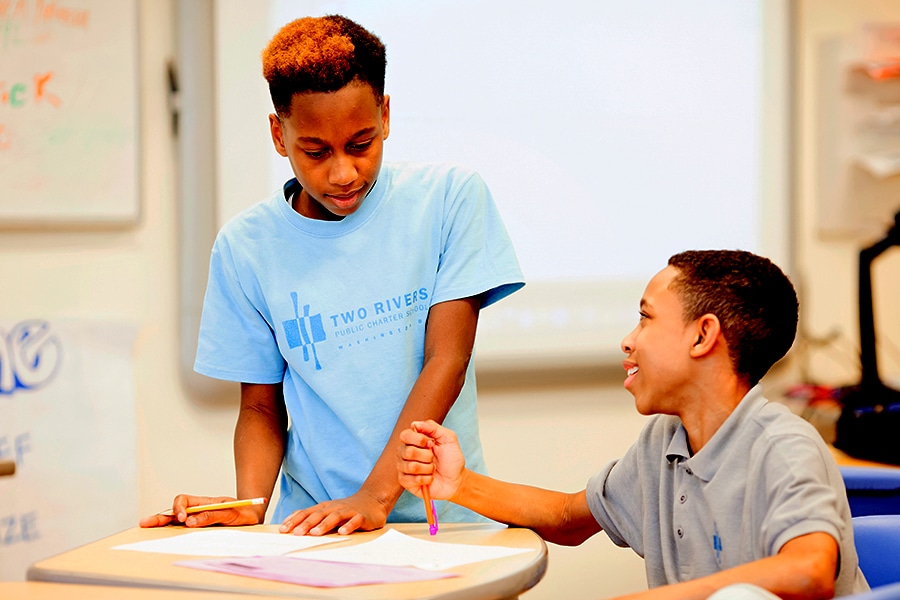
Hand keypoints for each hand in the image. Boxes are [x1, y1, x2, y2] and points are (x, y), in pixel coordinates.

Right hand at [138, 494, 263, 527]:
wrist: (252, 517)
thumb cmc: (242, 511)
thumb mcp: (230, 512)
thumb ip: (211, 515)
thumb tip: (190, 521)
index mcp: (203, 502)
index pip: (183, 500)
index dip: (179, 508)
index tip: (183, 519)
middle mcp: (196, 510)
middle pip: (173, 511)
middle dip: (159, 517)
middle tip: (145, 523)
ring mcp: (195, 520)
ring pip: (173, 521)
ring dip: (160, 524)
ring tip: (145, 527)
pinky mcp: (197, 530)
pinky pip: (180, 530)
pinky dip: (168, 532)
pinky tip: (158, 535)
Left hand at [278, 491, 389, 535]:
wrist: (372, 499)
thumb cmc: (346, 509)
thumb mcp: (327, 511)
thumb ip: (311, 517)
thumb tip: (289, 524)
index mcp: (324, 508)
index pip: (306, 513)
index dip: (294, 520)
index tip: (283, 530)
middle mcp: (334, 508)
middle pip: (318, 515)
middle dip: (306, 524)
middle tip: (295, 533)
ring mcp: (348, 511)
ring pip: (335, 517)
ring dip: (324, 525)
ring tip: (315, 533)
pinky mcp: (361, 516)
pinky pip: (354, 521)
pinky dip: (348, 526)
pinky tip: (343, 532)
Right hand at [398, 419, 465, 500]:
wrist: (456, 479)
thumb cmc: (451, 459)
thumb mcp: (448, 438)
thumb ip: (433, 428)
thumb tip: (414, 424)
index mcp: (413, 440)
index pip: (405, 435)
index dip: (419, 440)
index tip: (431, 443)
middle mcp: (405, 453)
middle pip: (408, 452)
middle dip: (427, 456)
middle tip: (433, 458)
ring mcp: (403, 468)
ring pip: (411, 467)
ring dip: (428, 468)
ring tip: (432, 469)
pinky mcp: (405, 482)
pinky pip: (411, 480)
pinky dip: (426, 479)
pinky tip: (429, 478)